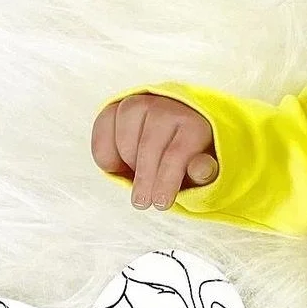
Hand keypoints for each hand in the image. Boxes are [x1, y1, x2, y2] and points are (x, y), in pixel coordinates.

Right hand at [91, 93, 218, 209]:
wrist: (172, 135)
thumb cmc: (190, 158)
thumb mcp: (201, 169)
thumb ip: (202, 170)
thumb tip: (202, 168)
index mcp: (195, 123)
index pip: (177, 154)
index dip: (166, 181)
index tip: (160, 203)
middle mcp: (168, 107)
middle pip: (149, 147)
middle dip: (145, 178)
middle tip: (142, 202)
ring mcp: (141, 103)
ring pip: (125, 137)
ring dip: (128, 163)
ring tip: (140, 177)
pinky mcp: (118, 105)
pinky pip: (103, 127)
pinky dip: (104, 150)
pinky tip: (115, 166)